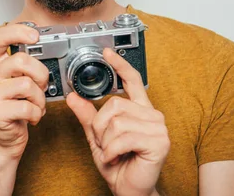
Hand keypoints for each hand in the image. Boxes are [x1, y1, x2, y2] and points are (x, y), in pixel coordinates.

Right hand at [0, 24, 49, 159]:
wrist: (4, 139)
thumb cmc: (15, 107)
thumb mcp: (18, 81)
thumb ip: (26, 65)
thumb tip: (47, 47)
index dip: (17, 31)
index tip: (35, 35)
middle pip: (20, 60)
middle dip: (40, 74)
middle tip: (42, 86)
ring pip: (26, 85)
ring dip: (39, 98)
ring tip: (36, 105)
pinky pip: (26, 107)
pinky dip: (36, 113)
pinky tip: (31, 117)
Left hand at [66, 48, 169, 195]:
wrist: (129, 190)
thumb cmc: (117, 164)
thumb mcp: (97, 137)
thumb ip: (88, 116)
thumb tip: (73, 97)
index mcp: (139, 110)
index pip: (132, 80)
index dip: (120, 64)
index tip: (107, 52)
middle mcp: (152, 115)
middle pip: (114, 104)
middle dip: (101, 127)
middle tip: (106, 144)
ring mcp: (158, 128)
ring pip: (116, 121)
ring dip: (105, 141)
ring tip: (112, 152)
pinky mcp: (160, 142)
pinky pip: (123, 137)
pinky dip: (111, 150)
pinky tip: (115, 158)